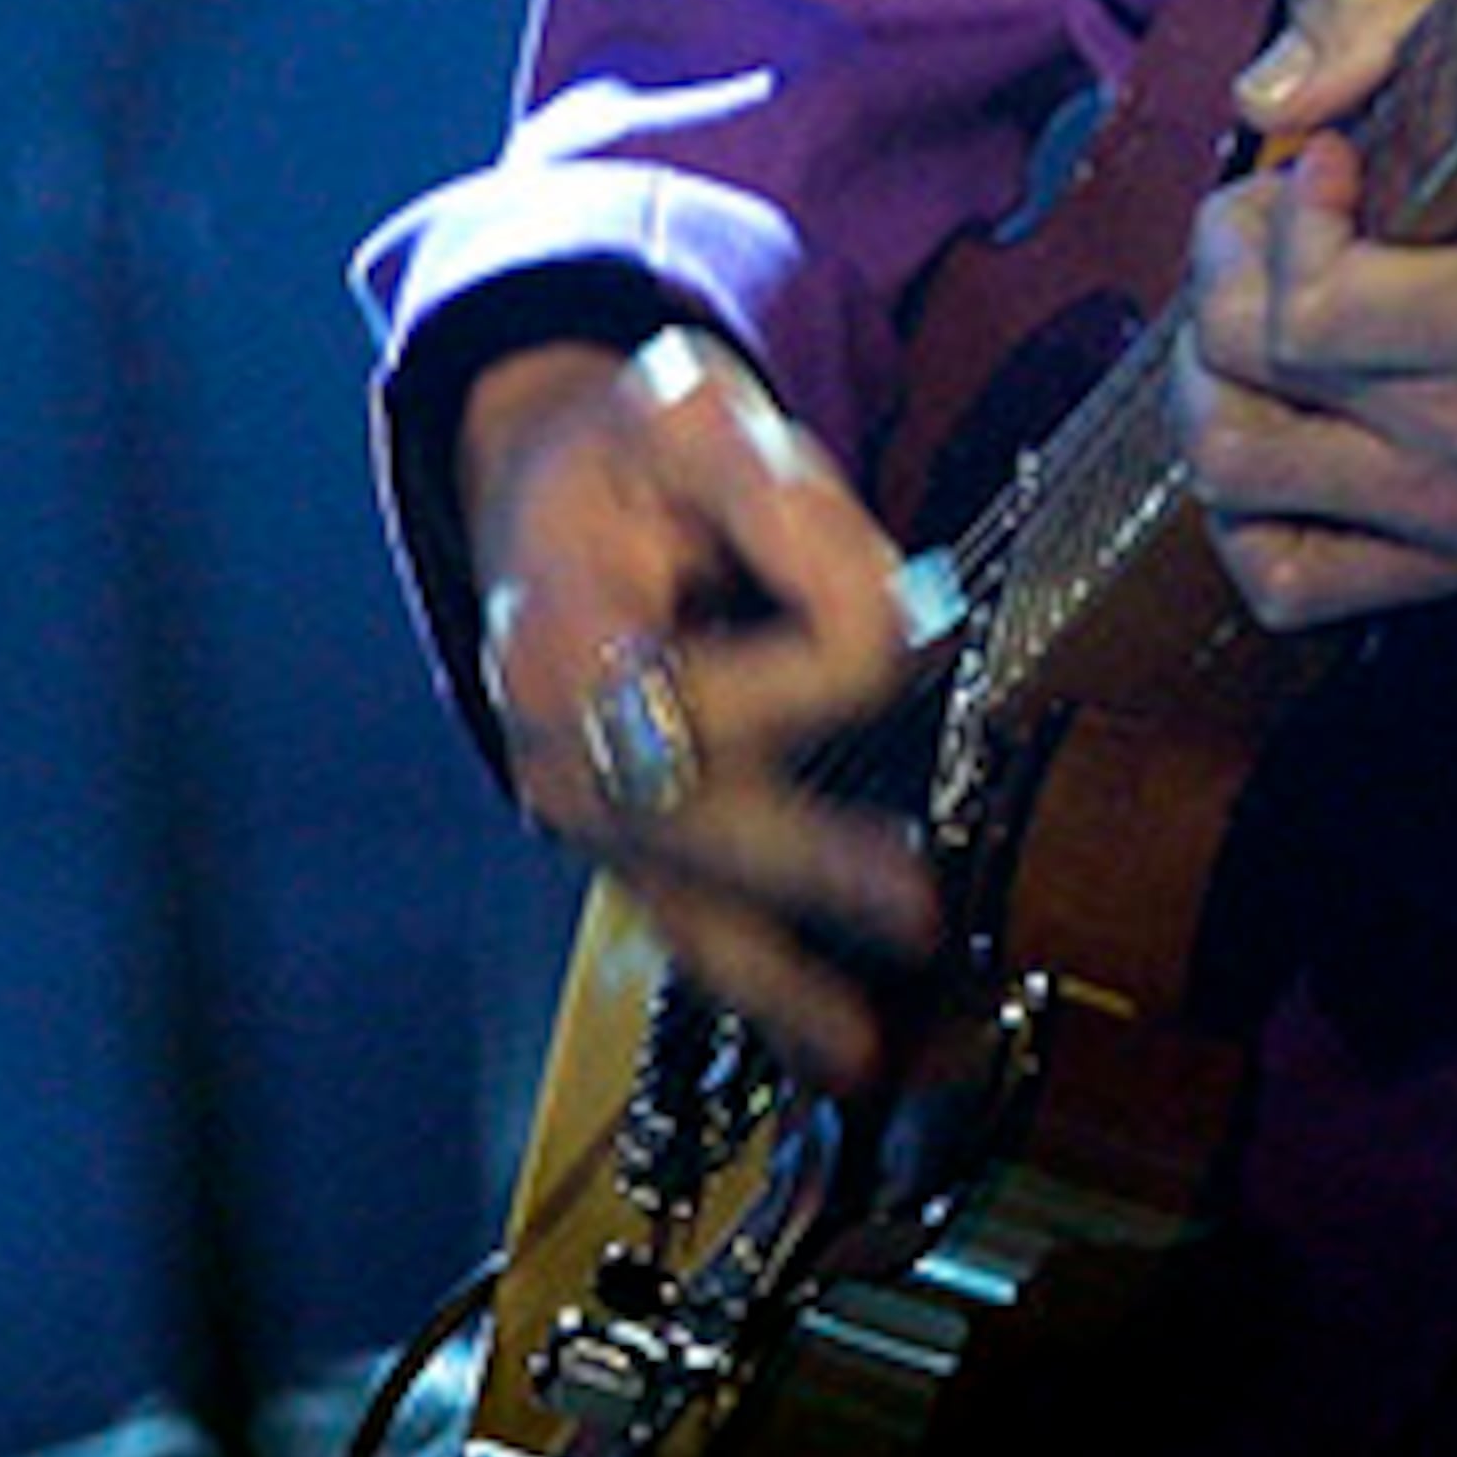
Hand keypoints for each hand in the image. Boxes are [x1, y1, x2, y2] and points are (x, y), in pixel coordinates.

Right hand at [464, 325, 939, 1087]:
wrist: (546, 498)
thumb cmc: (626, 455)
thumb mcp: (687, 412)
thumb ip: (784, 497)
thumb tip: (891, 606)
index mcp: (561, 633)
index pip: (735, 662)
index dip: (845, 614)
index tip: (902, 587)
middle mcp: (555, 745)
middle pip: (695, 815)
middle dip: (806, 860)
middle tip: (911, 899)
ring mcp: (585, 814)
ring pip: (692, 908)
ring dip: (787, 971)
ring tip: (868, 1035)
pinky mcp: (626, 848)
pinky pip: (693, 933)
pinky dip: (766, 991)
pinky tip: (837, 1044)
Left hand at [1174, 0, 1456, 633]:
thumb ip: (1373, 12)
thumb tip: (1263, 101)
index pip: (1307, 314)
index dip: (1279, 217)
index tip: (1328, 161)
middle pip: (1246, 375)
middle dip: (1223, 271)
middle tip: (1270, 221)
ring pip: (1233, 473)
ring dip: (1209, 380)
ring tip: (1260, 314)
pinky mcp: (1444, 569)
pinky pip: (1278, 577)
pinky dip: (1241, 507)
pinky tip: (1282, 417)